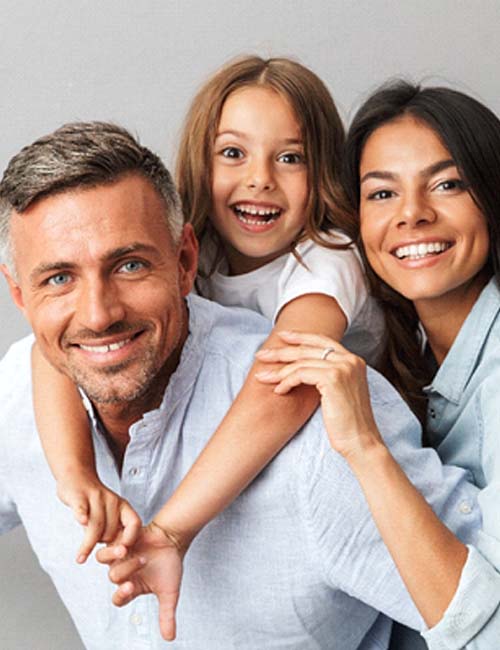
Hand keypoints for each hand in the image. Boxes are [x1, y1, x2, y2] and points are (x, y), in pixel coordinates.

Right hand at [56, 469, 141, 562]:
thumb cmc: (94, 500)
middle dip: (103, 544)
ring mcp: (95, 497)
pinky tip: (81, 522)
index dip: (130, 539)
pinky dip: (82, 514)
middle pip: (110, 530)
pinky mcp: (78, 496)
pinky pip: (82, 507)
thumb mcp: (111, 512)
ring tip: (81, 558)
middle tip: (95, 549)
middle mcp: (111, 501)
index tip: (123, 552)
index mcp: (122, 505)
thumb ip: (115, 530)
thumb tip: (120, 556)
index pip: (134, 523)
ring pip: (95, 525)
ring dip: (88, 543)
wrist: (76, 475)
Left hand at [96, 522, 184, 640]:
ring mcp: (119, 555)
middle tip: (143, 561)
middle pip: (112, 577)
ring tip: (126, 550)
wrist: (172, 538)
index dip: (121, 594)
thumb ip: (166, 614)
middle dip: (126, 569)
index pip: (118, 598)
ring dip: (113, 555)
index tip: (131, 586)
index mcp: (132, 587)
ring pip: (103, 559)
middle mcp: (122, 572)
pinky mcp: (118, 538)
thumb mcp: (169, 592)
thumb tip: (170, 639)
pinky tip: (126, 540)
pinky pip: (106, 541)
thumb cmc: (170, 564)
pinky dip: (114, 541)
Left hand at [255, 331, 382, 460]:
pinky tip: (279, 391)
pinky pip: (300, 374)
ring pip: (301, 362)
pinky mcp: (333, 378)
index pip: (322, 340)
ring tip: (261, 377)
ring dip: (278, 370)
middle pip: (308, 349)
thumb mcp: (339, 391)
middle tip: (261, 355)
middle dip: (281, 351)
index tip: (282, 336)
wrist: (360, 441)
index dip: (300, 336)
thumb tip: (302, 365)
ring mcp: (343, 367)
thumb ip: (328, 374)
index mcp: (354, 360)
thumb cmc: (347, 423)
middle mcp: (350, 359)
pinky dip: (286, 381)